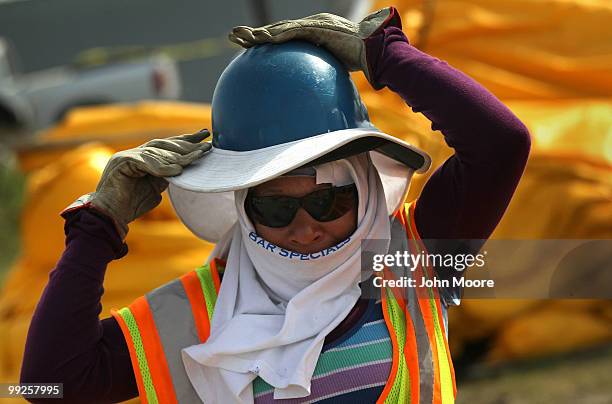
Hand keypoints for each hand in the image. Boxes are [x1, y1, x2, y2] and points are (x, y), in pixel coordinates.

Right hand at [62, 130, 210, 238]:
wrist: (110, 215)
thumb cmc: (131, 205)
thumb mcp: (155, 189)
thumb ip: (165, 177)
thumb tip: (181, 170)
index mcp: (144, 159)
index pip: (166, 146)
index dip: (186, 140)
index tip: (205, 136)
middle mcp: (135, 153)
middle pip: (163, 144)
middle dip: (186, 143)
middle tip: (206, 144)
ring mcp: (127, 156)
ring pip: (156, 151)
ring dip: (177, 155)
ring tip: (196, 157)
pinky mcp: (121, 162)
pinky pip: (144, 161)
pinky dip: (160, 166)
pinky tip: (175, 171)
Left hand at [228, 7, 399, 88]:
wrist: (376, 50)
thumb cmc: (360, 61)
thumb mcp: (333, 70)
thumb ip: (320, 77)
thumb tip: (313, 101)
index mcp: (311, 33)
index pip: (282, 35)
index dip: (264, 38)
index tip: (247, 44)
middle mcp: (310, 25)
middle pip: (276, 30)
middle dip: (253, 33)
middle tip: (233, 36)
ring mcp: (314, 24)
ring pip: (280, 28)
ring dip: (260, 32)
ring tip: (240, 36)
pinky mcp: (319, 28)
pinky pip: (295, 32)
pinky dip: (279, 36)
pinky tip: (264, 40)